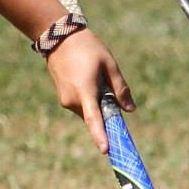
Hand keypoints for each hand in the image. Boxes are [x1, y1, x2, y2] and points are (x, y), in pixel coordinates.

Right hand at [43, 28, 132, 153]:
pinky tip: (87, 78)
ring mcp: (65, 100)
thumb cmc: (87, 48)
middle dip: (106, 111)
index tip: (106, 151)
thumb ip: (120, 88)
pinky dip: (89, 99)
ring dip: (96, 103)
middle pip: (95, 116)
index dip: (100, 136)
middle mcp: (73, 100)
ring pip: (88, 110)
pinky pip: (81, 105)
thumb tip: (130, 109)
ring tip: (95, 75)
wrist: (59, 37)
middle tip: (109, 87)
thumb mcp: (109, 64)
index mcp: (85, 90)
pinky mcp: (63, 98)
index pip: (94, 119)